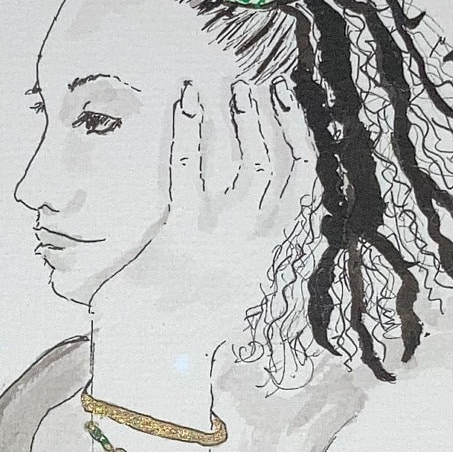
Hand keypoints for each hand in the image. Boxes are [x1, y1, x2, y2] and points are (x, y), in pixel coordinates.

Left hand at [89, 74, 304, 402]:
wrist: (149, 365)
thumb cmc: (171, 333)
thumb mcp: (214, 297)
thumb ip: (227, 268)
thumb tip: (229, 253)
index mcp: (262, 259)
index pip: (300, 192)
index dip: (304, 148)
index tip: (298, 116)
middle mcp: (251, 248)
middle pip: (280, 172)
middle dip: (275, 124)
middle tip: (263, 87)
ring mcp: (219, 242)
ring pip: (248, 167)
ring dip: (243, 121)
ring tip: (233, 86)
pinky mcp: (181, 237)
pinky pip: (191, 172)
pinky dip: (191, 131)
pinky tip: (186, 101)